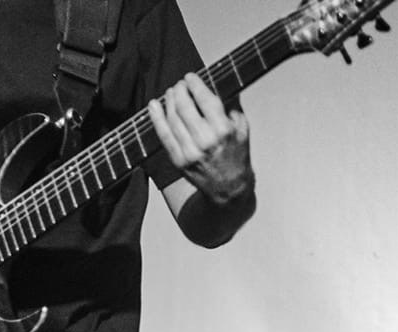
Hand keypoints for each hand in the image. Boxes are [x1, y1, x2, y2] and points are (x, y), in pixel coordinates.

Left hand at [148, 73, 253, 203]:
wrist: (229, 189)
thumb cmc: (237, 157)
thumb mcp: (243, 130)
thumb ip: (231, 107)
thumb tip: (217, 85)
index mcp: (224, 130)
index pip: (204, 98)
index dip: (194, 84)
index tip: (190, 77)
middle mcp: (205, 140)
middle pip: (184, 105)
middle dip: (179, 90)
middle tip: (180, 85)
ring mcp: (190, 151)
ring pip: (172, 117)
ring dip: (169, 100)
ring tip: (171, 93)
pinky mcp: (179, 160)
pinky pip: (163, 134)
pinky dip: (156, 118)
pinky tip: (154, 106)